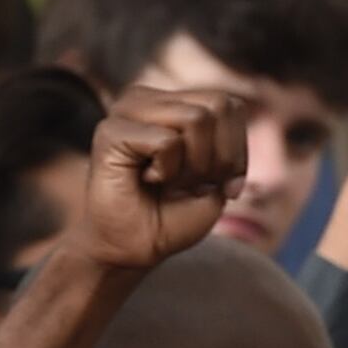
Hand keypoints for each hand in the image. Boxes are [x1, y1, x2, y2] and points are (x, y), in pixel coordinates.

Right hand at [73, 85, 245, 271]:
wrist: (133, 249)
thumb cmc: (173, 215)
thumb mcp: (218, 177)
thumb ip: (229, 140)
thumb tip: (236, 107)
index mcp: (173, 102)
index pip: (231, 105)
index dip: (237, 150)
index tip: (217, 182)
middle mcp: (148, 97)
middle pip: (219, 105)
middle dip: (220, 156)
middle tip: (190, 183)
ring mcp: (126, 110)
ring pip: (197, 119)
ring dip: (193, 165)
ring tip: (166, 181)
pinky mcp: (110, 130)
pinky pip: (168, 141)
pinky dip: (168, 170)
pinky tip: (145, 180)